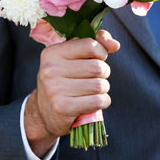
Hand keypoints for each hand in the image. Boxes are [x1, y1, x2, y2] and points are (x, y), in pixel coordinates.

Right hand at [24, 30, 119, 157]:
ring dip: (102, 89)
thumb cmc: (64, 81)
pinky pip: (98, 101)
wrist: (45, 114)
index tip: (97, 59)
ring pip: (100, 85)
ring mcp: (55, 90)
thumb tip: (115, 45)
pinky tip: (92, 103)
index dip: (101, 52)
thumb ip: (94, 46)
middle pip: (97, 67)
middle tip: (93, 78)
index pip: (90, 45)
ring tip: (91, 91)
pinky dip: (102, 102)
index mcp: (52, 53)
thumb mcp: (72, 59)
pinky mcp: (63, 108)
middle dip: (103, 73)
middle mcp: (50, 70)